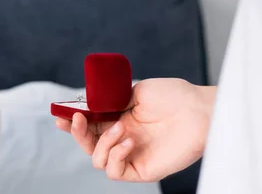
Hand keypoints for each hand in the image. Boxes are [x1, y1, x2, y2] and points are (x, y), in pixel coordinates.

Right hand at [55, 78, 215, 181]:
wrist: (199, 109)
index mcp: (119, 120)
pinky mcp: (141, 170)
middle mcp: (123, 139)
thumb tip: (89, 102)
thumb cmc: (174, 96)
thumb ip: (111, 98)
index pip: (89, 126)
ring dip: (102, 143)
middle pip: (87, 145)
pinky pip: (113, 171)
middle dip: (77, 133)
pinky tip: (129, 141)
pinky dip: (115, 156)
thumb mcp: (135, 90)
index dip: (72, 123)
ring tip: (121, 128)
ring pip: (97, 160)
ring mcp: (131, 155)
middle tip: (78, 119)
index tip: (61, 115)